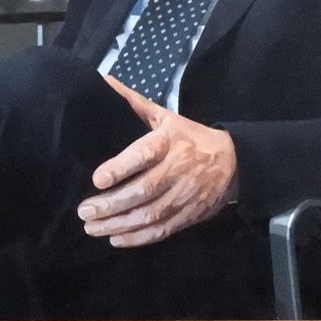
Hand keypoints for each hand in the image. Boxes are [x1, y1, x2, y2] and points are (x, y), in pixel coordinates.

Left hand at [80, 78, 238, 246]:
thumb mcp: (167, 117)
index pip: (144, 155)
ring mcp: (185, 195)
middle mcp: (178, 170)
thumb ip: (135, 104)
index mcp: (170, 142)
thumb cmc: (192, 138)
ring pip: (150, 214)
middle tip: (85, 212)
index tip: (97, 179)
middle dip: (111, 204)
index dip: (120, 168)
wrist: (236, 163)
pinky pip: (163, 229)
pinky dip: (139, 238)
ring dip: (119, 224)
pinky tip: (117, 239)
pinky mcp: (190, 214)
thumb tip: (104, 81)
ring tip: (93, 228)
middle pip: (143, 190)